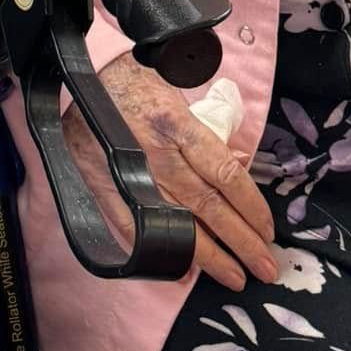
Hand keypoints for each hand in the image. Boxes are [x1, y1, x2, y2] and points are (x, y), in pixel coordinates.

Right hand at [61, 52, 278, 292]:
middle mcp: (156, 154)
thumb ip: (204, 132)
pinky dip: (160, 249)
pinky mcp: (105, 186)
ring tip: (236, 275)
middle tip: (265, 266)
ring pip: (178, 223)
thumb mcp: (178, 93)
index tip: (268, 229)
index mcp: (177, 124)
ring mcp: (129, 174)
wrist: (82, 75)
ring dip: (212, 255)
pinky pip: (135, 228)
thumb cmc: (136, 80)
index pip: (225, 173)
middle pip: (208, 206)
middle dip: (242, 241)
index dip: (251, 206)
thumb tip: (235, 164)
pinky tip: (183, 270)